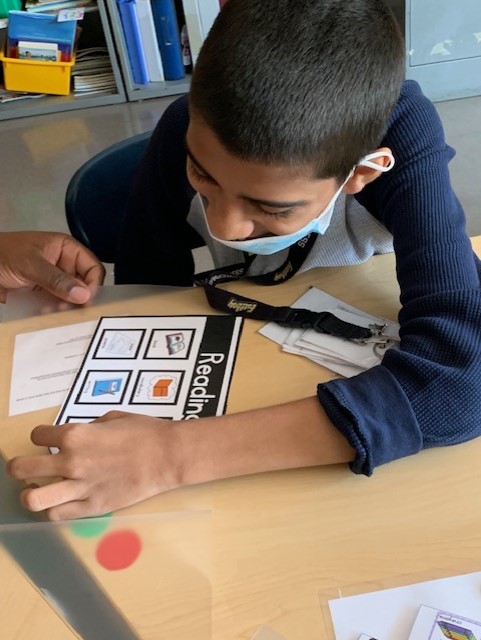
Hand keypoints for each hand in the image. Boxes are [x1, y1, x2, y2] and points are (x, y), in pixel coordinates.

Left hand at [0, 231, 104, 303]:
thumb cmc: (3, 255)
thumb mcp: (31, 265)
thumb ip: (57, 280)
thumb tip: (85, 295)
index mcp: (66, 249)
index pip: (92, 267)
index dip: (93, 284)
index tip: (86, 301)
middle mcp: (63, 265)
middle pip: (84, 285)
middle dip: (78, 298)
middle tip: (67, 309)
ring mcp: (53, 281)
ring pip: (71, 298)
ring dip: (65, 307)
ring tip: (53, 312)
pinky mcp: (42, 294)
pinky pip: (56, 305)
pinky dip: (54, 312)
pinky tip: (46, 315)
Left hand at [6, 412, 181, 519]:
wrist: (168, 456)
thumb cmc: (144, 432)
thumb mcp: (112, 418)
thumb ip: (87, 428)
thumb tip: (78, 437)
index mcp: (76, 435)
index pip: (37, 435)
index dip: (40, 436)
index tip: (47, 439)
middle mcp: (71, 462)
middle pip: (23, 468)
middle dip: (19, 466)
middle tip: (26, 467)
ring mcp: (80, 487)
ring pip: (33, 499)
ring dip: (28, 493)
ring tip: (35, 489)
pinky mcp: (92, 507)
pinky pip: (58, 515)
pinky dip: (53, 509)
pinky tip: (59, 502)